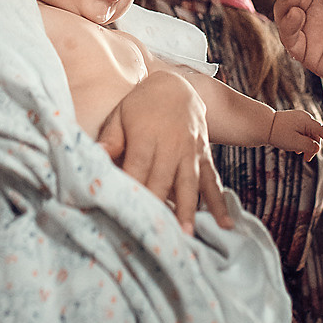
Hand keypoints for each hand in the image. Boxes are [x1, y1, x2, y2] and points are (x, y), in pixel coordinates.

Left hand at [97, 74, 232, 234]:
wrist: (175, 86)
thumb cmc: (141, 105)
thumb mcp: (120, 114)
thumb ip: (110, 138)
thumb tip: (96, 155)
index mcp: (145, 136)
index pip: (137, 168)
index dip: (132, 190)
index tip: (127, 214)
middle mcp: (170, 146)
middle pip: (162, 181)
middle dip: (158, 207)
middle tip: (155, 236)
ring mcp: (190, 152)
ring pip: (189, 184)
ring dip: (187, 210)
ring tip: (187, 235)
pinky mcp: (204, 156)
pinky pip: (213, 181)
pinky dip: (219, 203)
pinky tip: (226, 224)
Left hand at [266, 108, 322, 160]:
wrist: (263, 125)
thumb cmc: (278, 134)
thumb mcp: (295, 143)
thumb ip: (309, 146)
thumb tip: (317, 148)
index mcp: (306, 121)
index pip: (322, 131)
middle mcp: (304, 118)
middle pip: (315, 134)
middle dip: (313, 147)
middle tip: (307, 159)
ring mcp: (298, 118)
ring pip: (308, 134)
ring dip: (307, 145)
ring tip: (299, 154)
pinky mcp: (292, 121)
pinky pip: (302, 132)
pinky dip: (301, 141)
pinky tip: (295, 149)